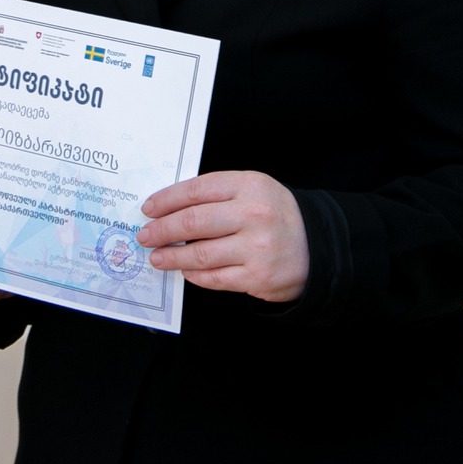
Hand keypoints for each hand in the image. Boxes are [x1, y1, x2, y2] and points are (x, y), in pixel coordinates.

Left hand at [137, 171, 308, 303]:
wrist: (317, 247)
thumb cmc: (276, 216)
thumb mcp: (254, 190)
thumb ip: (217, 194)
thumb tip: (168, 208)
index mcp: (250, 186)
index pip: (196, 190)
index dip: (166, 200)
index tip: (148, 209)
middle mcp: (254, 215)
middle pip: (192, 222)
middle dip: (161, 230)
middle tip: (145, 235)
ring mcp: (256, 248)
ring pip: (199, 253)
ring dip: (172, 256)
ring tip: (157, 256)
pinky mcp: (257, 276)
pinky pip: (214, 277)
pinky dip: (194, 274)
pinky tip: (185, 270)